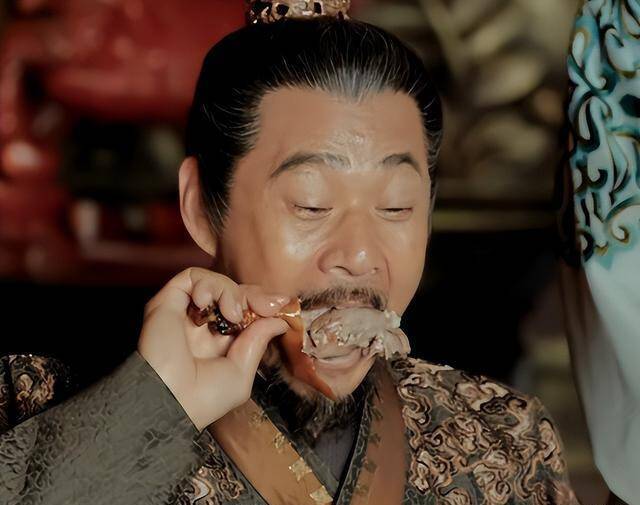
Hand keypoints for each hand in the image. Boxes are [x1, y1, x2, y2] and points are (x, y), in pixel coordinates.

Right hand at [137, 267, 289, 430]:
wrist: (169, 400)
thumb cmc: (204, 398)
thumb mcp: (241, 372)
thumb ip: (258, 341)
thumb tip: (279, 320)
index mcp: (220, 342)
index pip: (245, 310)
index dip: (262, 303)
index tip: (279, 304)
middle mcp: (203, 325)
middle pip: (233, 292)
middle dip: (252, 295)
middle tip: (262, 306)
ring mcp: (185, 312)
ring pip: (214, 281)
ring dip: (228, 290)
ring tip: (231, 313)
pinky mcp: (168, 302)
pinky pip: (191, 276)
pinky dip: (206, 282)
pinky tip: (206, 302)